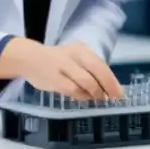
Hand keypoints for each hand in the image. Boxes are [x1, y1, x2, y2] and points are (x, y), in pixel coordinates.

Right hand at [9, 39, 123, 100]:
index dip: (112, 80)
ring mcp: (63, 66)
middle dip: (108, 86)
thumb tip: (111, 87)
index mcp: (81, 49)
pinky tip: (85, 98)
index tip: (120, 93)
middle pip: (96, 70)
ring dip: (95, 93)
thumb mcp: (75, 59)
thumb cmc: (57, 61)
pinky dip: (82, 96)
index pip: (101, 64)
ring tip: (98, 99)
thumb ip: (90, 70)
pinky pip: (73, 90)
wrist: (29, 59)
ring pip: (86, 82)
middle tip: (114, 99)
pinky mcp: (54, 79)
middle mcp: (74, 54)